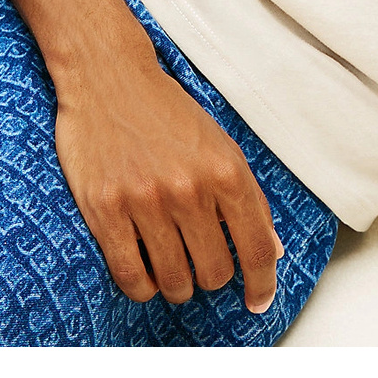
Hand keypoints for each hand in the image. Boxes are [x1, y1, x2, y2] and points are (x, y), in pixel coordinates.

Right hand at [53, 47, 284, 312]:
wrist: (108, 75)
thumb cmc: (164, 110)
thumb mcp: (218, 144)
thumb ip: (248, 197)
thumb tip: (271, 251)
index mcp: (224, 170)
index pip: (256, 248)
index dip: (262, 284)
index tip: (257, 302)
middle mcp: (189, 187)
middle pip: (214, 273)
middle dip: (210, 276)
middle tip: (198, 260)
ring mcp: (146, 200)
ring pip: (175, 282)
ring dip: (176, 284)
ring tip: (170, 263)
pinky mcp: (106, 209)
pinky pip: (132, 278)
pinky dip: (143, 287)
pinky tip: (144, 270)